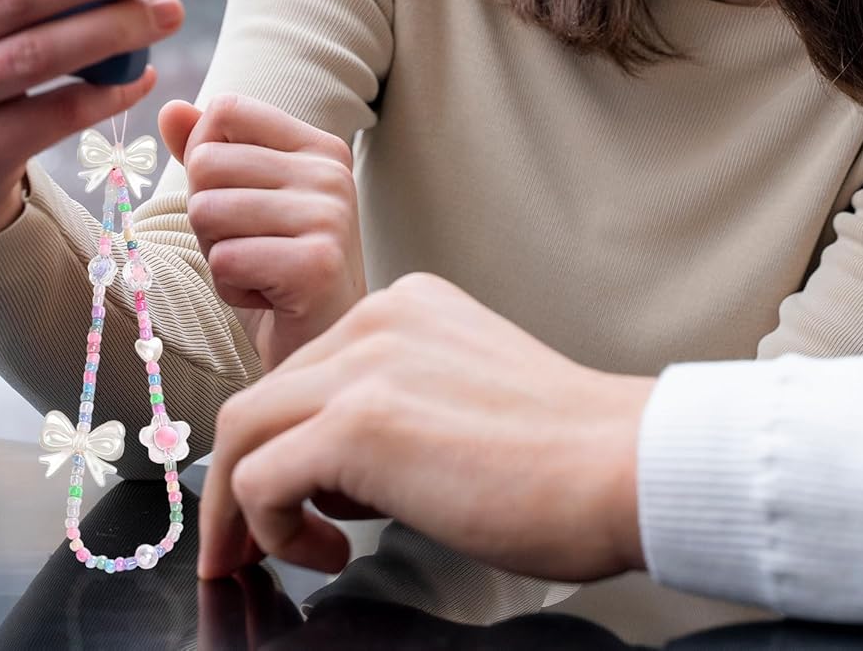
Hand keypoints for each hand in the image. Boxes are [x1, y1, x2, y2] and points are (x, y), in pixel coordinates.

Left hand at [159, 92, 366, 372]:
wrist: (321, 343)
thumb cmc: (276, 267)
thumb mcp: (243, 199)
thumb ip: (209, 150)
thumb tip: (169, 107)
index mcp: (319, 146)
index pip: (227, 110)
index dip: (204, 156)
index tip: (238, 199)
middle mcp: (330, 172)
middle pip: (207, 163)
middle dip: (207, 215)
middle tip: (249, 246)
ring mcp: (329, 216)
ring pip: (207, 211)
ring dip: (217, 253)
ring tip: (258, 270)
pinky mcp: (317, 264)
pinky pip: (223, 259)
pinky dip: (230, 287)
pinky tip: (267, 296)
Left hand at [197, 273, 654, 584]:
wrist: (624, 464)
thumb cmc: (567, 455)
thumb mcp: (464, 396)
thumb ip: (396, 409)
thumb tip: (331, 477)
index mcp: (408, 306)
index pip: (306, 369)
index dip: (281, 440)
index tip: (280, 496)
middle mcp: (381, 317)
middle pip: (263, 396)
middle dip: (239, 477)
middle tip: (244, 542)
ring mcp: (366, 364)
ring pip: (243, 431)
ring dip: (239, 509)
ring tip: (267, 556)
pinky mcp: (359, 424)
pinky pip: (261, 479)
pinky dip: (270, 531)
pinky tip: (327, 554)